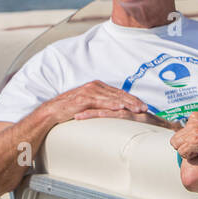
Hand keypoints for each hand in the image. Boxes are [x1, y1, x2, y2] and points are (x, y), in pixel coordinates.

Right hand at [47, 81, 161, 124]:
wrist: (52, 111)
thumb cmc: (70, 110)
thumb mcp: (88, 105)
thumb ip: (100, 105)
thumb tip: (113, 112)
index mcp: (98, 87)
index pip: (119, 93)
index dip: (132, 99)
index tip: (143, 105)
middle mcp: (95, 86)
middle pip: (119, 94)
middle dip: (133, 101)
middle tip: (145, 108)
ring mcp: (89, 91)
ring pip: (112, 97)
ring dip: (126, 103)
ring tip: (137, 109)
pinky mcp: (83, 99)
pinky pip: (100, 102)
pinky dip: (111, 105)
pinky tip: (120, 109)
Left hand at [170, 112, 197, 159]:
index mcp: (195, 116)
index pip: (182, 130)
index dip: (187, 140)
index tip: (195, 144)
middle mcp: (191, 122)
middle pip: (176, 138)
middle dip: (183, 146)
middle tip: (194, 150)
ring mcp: (192, 131)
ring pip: (176, 145)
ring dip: (186, 151)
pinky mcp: (194, 141)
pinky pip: (183, 152)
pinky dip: (190, 156)